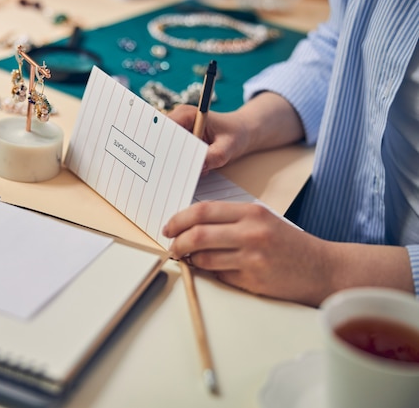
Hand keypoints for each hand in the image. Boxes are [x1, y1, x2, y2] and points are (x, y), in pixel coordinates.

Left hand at [162, 201, 332, 306]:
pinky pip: (219, 277)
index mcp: (252, 213)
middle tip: (172, 247)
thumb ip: (230, 221)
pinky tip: (217, 271)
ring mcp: (252, 258)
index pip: (203, 211)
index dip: (179, 219)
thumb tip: (190, 228)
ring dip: (191, 260)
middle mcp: (251, 233)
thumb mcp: (263, 221)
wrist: (323, 269)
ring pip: (204, 258)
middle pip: (197, 234)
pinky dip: (212, 274)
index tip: (169, 228)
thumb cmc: (289, 244)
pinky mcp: (253, 281)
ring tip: (190, 259)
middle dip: (177, 242)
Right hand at [168, 92, 305, 172]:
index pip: (165, 128)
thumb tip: (197, 167)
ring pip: (168, 150)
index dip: (164, 144)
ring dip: (179, 163)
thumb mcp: (228, 147)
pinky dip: (184, 165)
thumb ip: (212, 157)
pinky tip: (200, 168)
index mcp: (187, 114)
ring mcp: (179, 132)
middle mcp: (179, 120)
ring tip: (202, 168)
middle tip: (182, 171)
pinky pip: (175, 155)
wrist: (242, 133)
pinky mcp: (182, 142)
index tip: (169, 161)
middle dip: (170, 157)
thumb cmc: (237, 134)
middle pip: (162, 140)